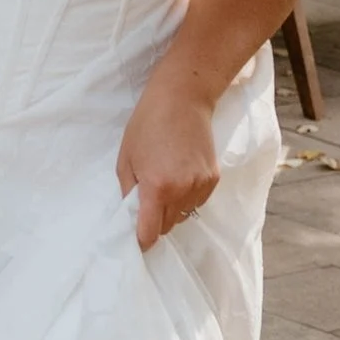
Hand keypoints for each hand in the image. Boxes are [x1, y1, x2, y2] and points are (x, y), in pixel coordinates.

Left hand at [115, 80, 220, 250]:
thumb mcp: (126, 159)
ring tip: (163, 185)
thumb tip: (130, 214)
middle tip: (146, 204)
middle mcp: (182, 190)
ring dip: (172, 210)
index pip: (150, 232)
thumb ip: (127, 192)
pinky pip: (197, 202)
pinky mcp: (214, 178)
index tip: (136, 241)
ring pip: (184, 215)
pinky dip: (187, 198)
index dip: (141, 240)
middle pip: (167, 226)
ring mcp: (201, 185)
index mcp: (156, 187)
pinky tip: (179, 176)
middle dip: (155, 222)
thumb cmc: (147, 124)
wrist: (182, 99)